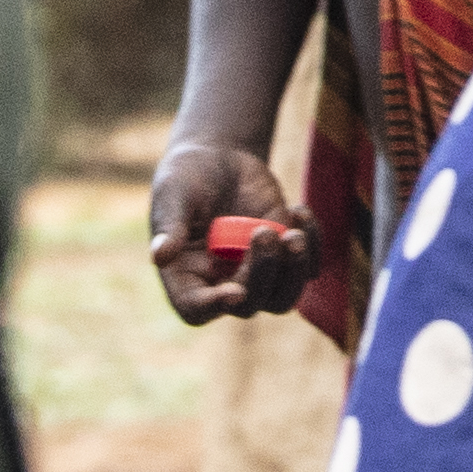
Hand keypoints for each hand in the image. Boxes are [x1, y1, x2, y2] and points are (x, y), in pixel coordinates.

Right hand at [144, 140, 310, 323]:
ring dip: (295, 271)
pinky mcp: (283, 254)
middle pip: (249, 306)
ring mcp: (256, 271)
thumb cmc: (186, 180)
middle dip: (262, 274)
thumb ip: (170, 226)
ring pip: (283, 297)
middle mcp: (222, 282)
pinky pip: (309, 267)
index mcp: (186, 277)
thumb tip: (158, 256)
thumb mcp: (173, 196)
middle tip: (264, 232)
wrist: (219, 161)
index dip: (215, 307)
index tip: (236, 291)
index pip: (197, 310)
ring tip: (294, 232)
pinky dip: (314, 244)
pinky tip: (299, 209)